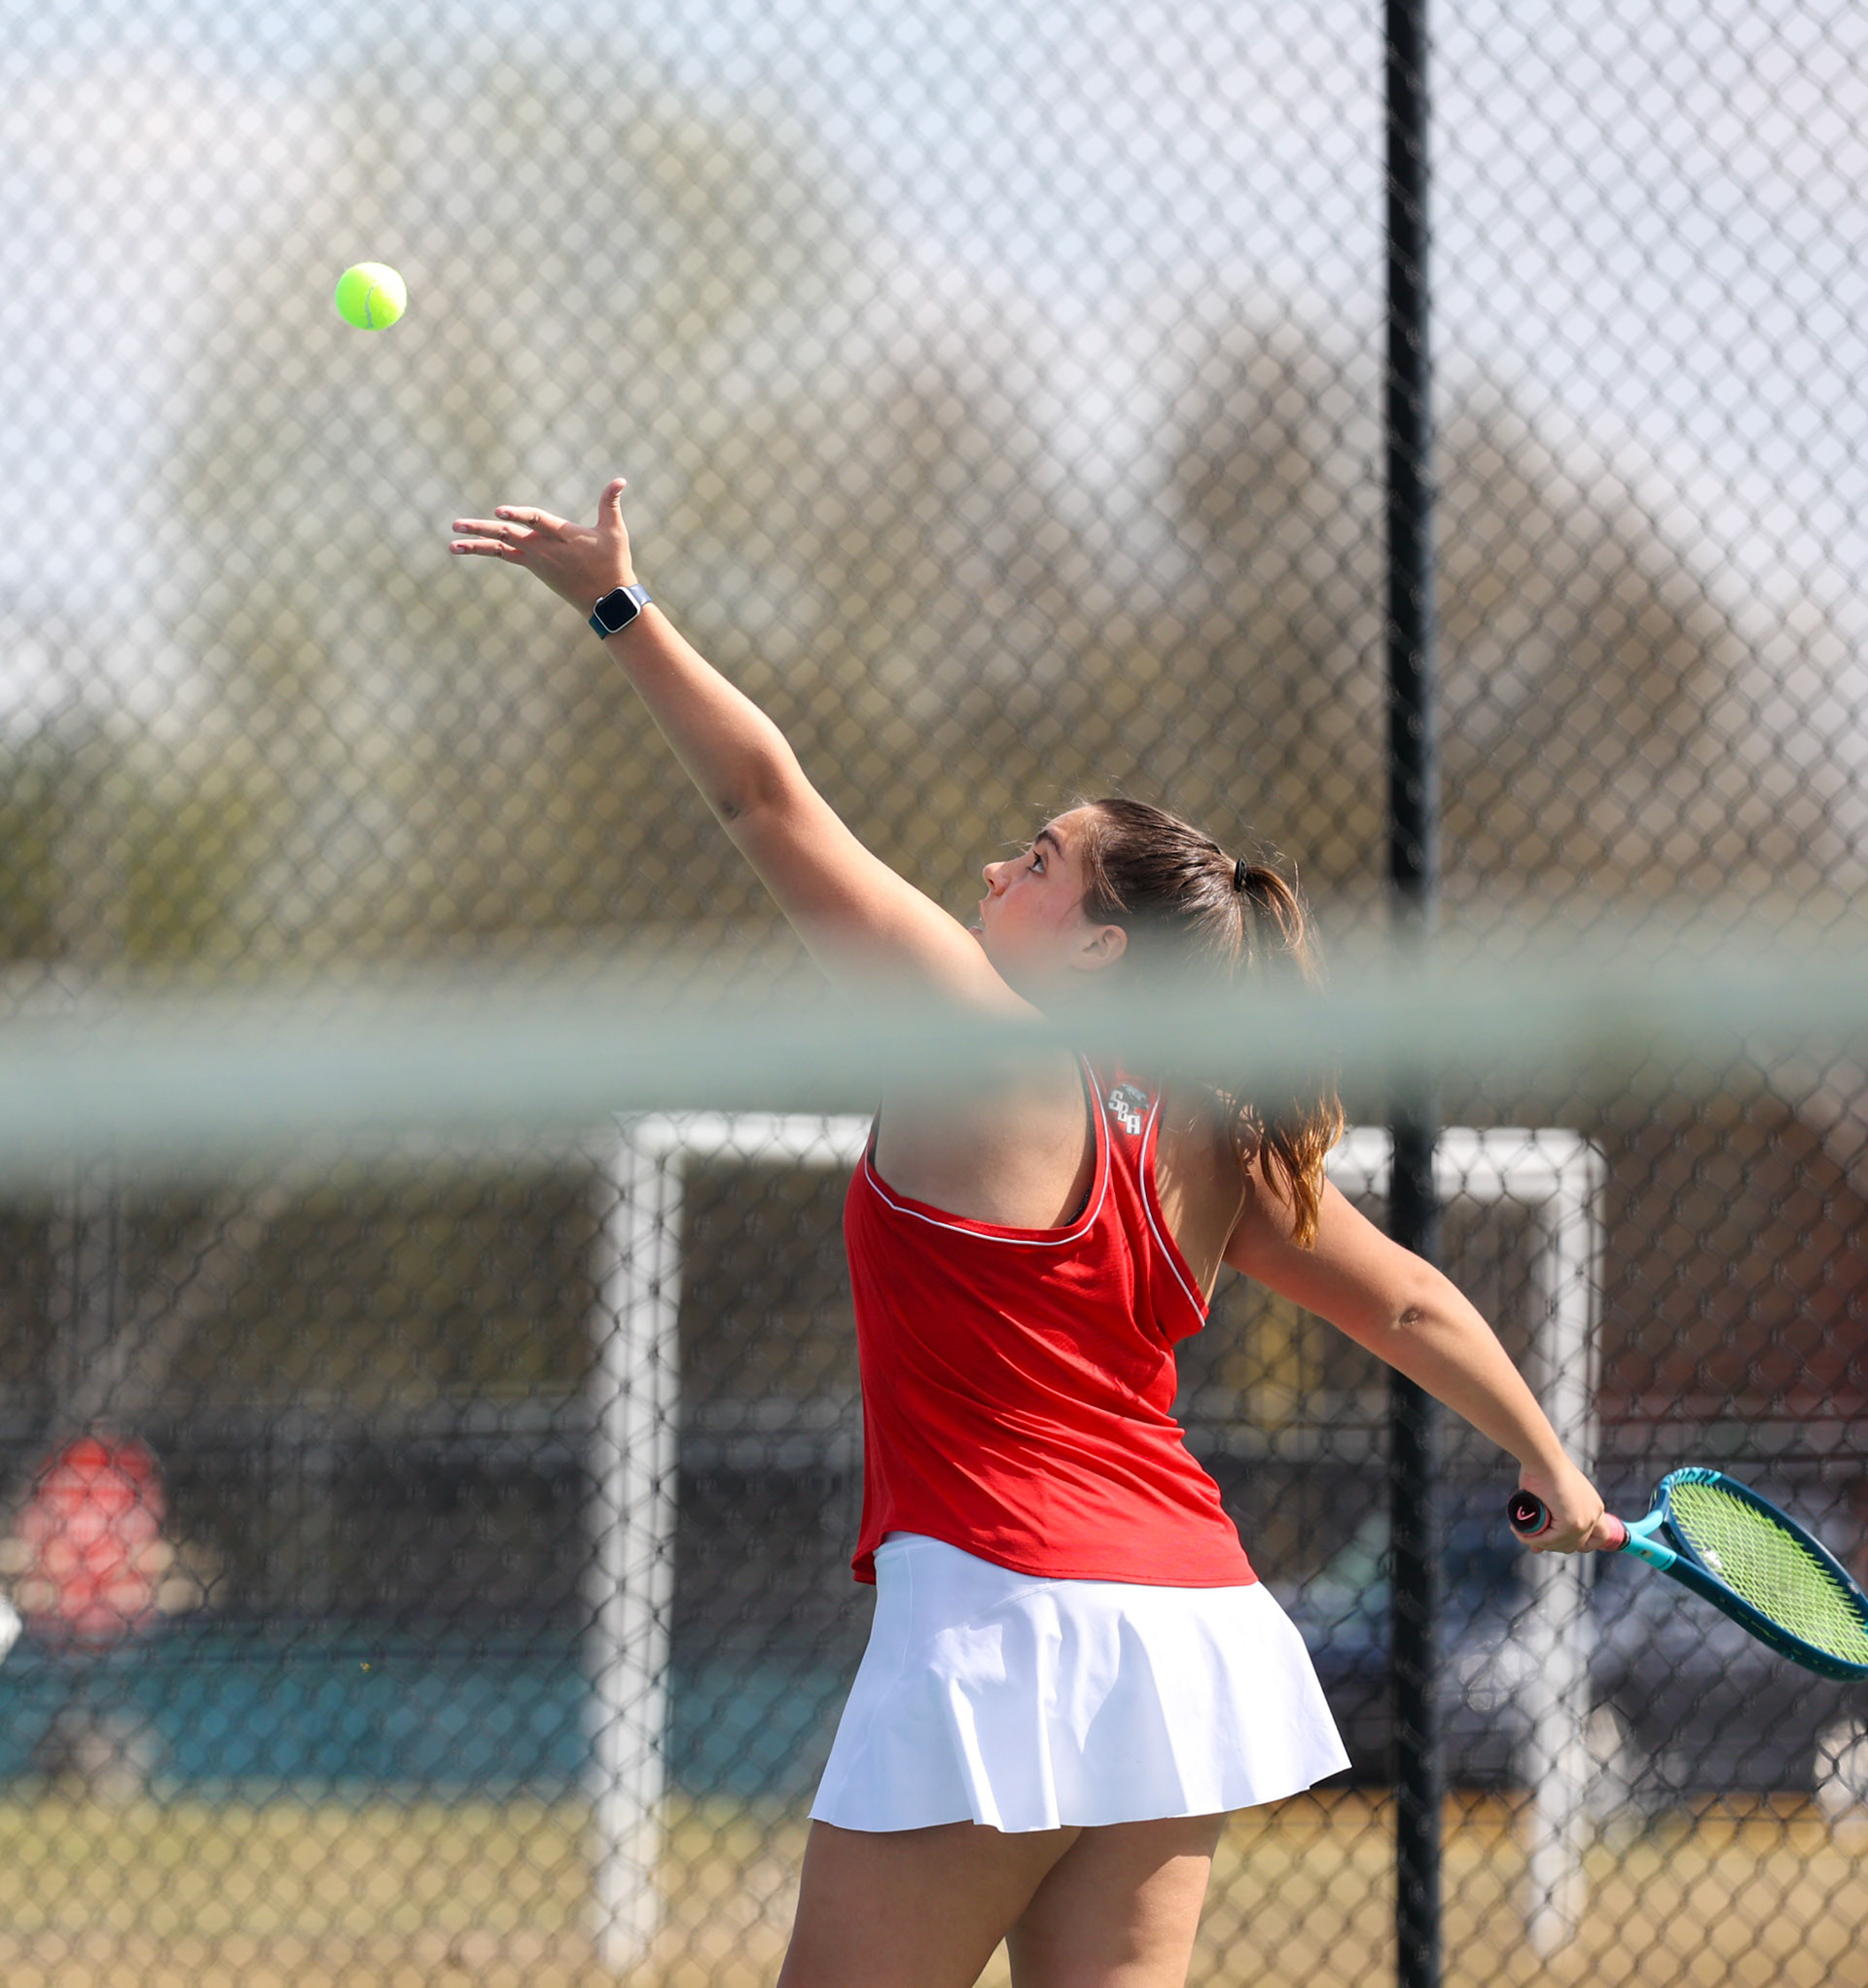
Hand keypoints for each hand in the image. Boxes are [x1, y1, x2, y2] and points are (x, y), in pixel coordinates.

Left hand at [450, 478, 635, 615]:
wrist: (606, 599)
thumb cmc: (613, 563)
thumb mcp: (615, 531)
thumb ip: (610, 503)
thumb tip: (620, 480)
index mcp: (562, 535)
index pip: (536, 521)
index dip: (518, 515)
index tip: (498, 512)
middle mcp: (544, 548)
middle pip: (507, 535)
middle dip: (480, 529)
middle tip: (455, 525)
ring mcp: (536, 559)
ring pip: (500, 549)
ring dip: (475, 545)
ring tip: (452, 544)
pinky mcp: (533, 567)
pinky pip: (504, 556)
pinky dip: (486, 550)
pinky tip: (469, 547)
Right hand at [1514, 1454, 1618, 1552]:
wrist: (1544, 1458)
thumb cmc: (1544, 1469)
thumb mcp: (1549, 1496)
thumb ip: (1546, 1518)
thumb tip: (1536, 1541)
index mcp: (1593, 1506)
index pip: (1597, 1536)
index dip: (1580, 1544)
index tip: (1560, 1543)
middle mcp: (1595, 1514)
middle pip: (1578, 1545)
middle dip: (1554, 1546)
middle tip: (1534, 1541)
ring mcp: (1585, 1521)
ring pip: (1562, 1545)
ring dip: (1541, 1543)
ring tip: (1522, 1533)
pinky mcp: (1572, 1523)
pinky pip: (1551, 1540)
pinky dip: (1535, 1539)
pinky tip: (1522, 1534)